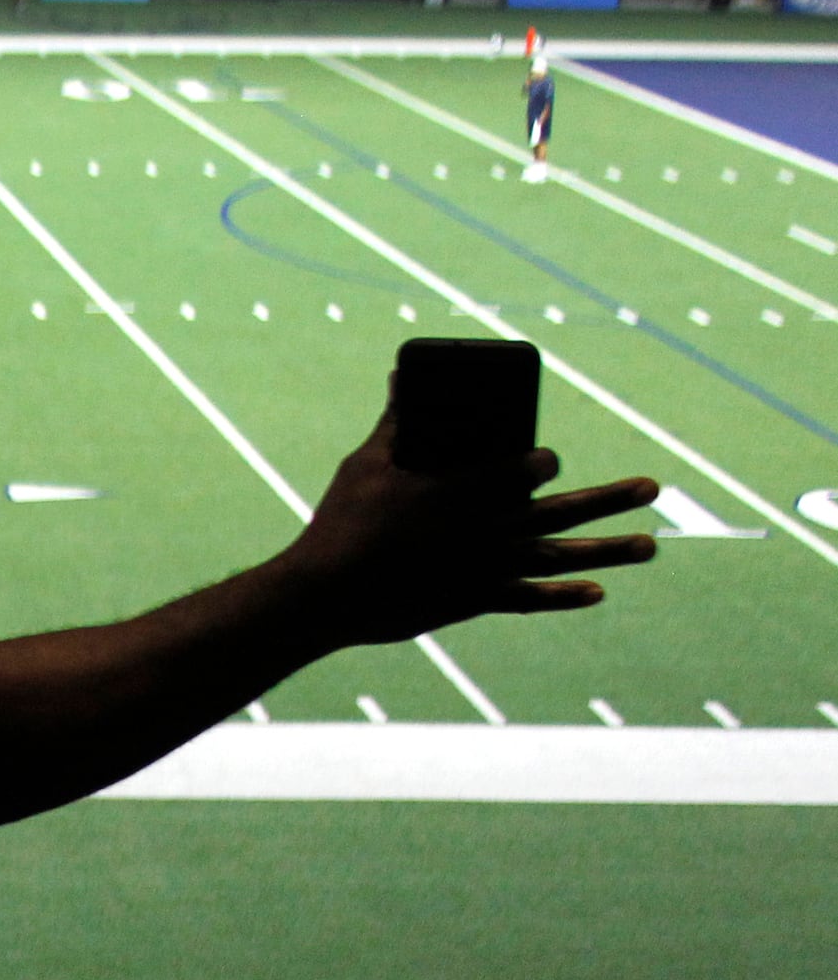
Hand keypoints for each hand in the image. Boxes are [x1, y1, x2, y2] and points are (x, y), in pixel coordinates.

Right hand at [275, 417, 656, 644]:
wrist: (326, 593)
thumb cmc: (343, 522)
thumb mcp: (366, 464)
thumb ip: (396, 424)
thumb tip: (400, 379)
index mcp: (467, 488)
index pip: (526, 469)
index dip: (541, 464)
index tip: (547, 461)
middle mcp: (490, 528)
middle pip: (564, 511)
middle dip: (612, 498)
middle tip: (654, 488)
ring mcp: (486, 567)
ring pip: (560, 556)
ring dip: (610, 550)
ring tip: (652, 544)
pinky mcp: (473, 600)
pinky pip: (529, 600)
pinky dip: (563, 596)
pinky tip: (598, 592)